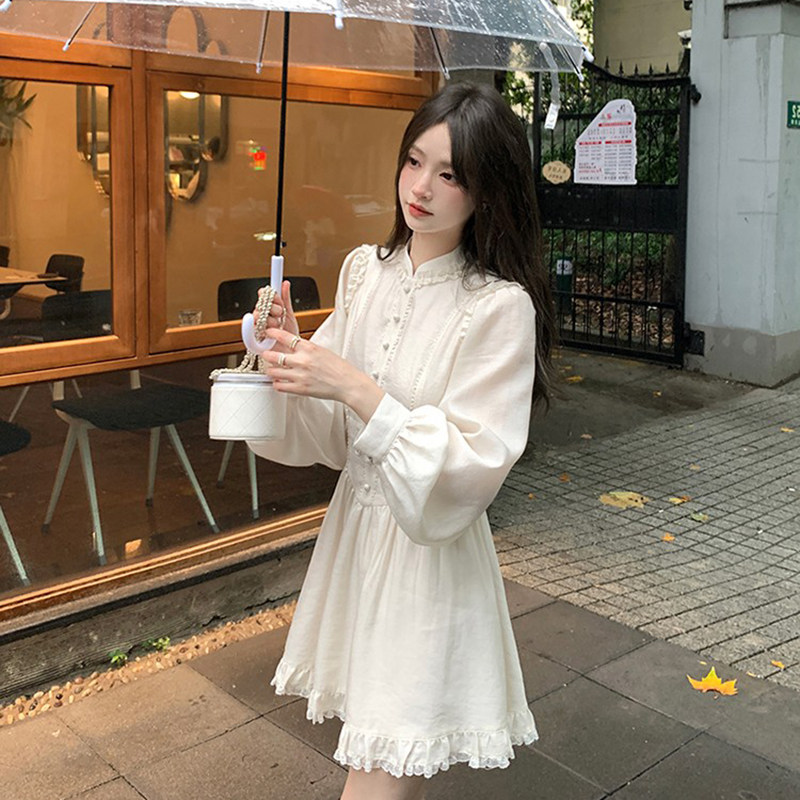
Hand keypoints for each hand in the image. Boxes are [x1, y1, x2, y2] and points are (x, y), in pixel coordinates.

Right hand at [253, 281, 298, 348]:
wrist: (290, 352)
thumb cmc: (289, 335)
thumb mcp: (289, 315)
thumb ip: (285, 299)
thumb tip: (285, 283)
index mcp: (268, 308)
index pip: (264, 294)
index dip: (271, 295)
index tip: (278, 299)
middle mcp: (261, 316)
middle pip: (260, 304)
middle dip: (273, 308)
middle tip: (281, 314)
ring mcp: (256, 326)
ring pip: (256, 315)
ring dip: (269, 319)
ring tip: (278, 325)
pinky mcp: (253, 337)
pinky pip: (249, 329)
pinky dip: (254, 327)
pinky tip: (265, 330)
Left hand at [261, 327, 384, 422]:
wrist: (347, 383)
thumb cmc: (338, 368)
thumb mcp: (322, 351)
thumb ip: (306, 349)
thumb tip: (292, 346)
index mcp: (309, 348)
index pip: (284, 337)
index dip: (272, 334)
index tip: (268, 333)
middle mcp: (302, 361)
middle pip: (274, 356)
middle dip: (267, 355)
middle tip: (266, 354)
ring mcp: (300, 376)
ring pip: (273, 372)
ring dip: (270, 370)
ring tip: (272, 370)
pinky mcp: (300, 389)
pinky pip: (279, 386)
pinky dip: (277, 384)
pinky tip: (279, 381)